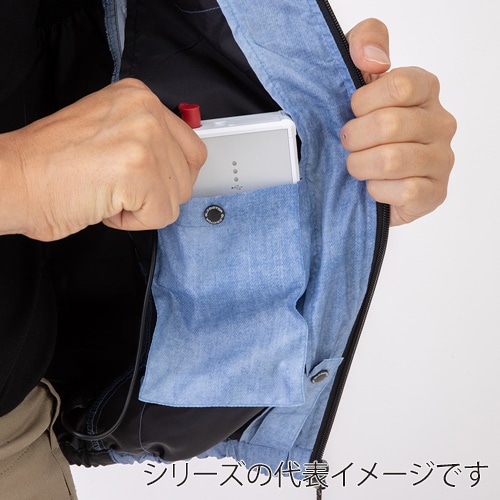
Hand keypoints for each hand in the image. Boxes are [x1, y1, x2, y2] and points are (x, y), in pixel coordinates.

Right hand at [0, 78, 205, 240]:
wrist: (12, 179)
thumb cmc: (51, 164)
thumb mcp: (110, 131)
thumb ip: (147, 139)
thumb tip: (176, 164)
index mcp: (139, 96)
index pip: (190, 148)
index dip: (167, 176)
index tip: (143, 180)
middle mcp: (146, 110)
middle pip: (188, 174)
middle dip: (158, 192)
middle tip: (119, 187)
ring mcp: (145, 137)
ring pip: (177, 197)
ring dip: (143, 207)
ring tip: (107, 191)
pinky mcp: (140, 169)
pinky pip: (162, 215)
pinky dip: (133, 221)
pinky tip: (105, 203)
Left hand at [342, 19, 456, 225]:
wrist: (362, 177)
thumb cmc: (361, 127)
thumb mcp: (355, 75)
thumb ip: (364, 42)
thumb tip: (373, 59)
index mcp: (425, 90)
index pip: (399, 86)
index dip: (363, 102)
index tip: (353, 111)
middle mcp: (441, 122)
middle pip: (389, 125)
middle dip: (354, 137)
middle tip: (348, 143)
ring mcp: (441, 159)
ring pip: (391, 160)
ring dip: (360, 165)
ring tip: (357, 165)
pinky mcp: (435, 193)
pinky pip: (403, 191)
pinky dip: (376, 190)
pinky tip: (373, 186)